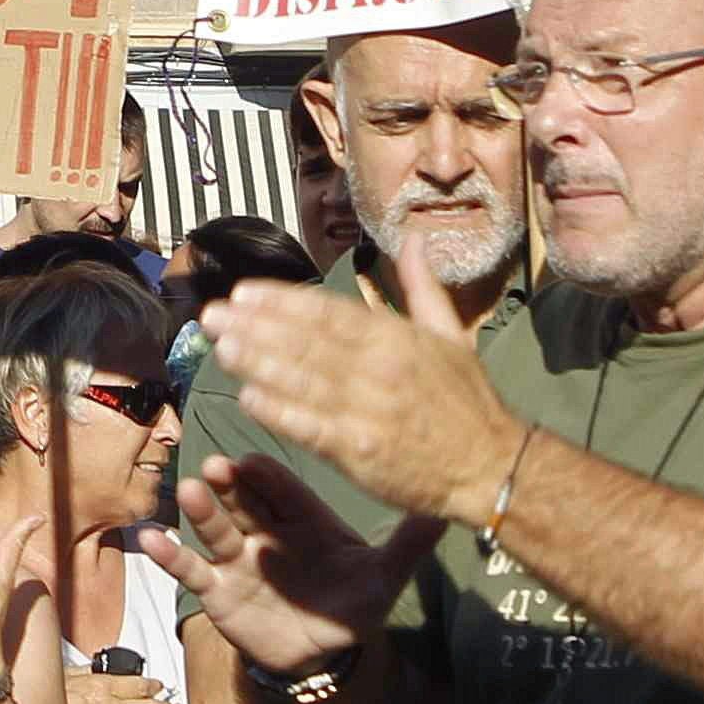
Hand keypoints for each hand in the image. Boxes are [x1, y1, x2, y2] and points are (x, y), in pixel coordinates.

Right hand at [150, 453, 448, 680]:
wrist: (323, 654)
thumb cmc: (351, 605)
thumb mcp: (383, 578)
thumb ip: (408, 545)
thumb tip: (447, 510)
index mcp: (305, 518)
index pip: (283, 488)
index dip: (267, 475)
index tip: (252, 460)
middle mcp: (267, 529)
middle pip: (244, 498)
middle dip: (230, 482)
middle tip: (216, 467)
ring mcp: (239, 557)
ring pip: (216, 527)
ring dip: (200, 510)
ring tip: (189, 492)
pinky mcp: (219, 589)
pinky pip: (193, 570)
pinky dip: (171, 555)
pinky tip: (151, 539)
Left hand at [199, 225, 520, 521]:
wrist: (491, 466)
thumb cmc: (468, 401)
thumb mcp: (452, 335)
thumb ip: (421, 287)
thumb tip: (412, 237)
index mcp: (396, 338)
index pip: (328, 312)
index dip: (282, 301)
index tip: (244, 293)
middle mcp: (378, 369)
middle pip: (305, 342)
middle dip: (254, 327)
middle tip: (212, 316)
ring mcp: (367, 412)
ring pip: (301, 381)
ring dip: (256, 363)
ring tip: (220, 347)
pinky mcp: (360, 453)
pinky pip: (309, 427)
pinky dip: (277, 411)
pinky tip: (247, 397)